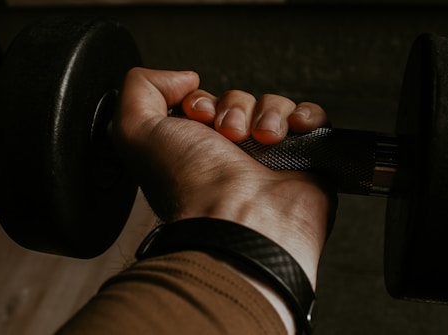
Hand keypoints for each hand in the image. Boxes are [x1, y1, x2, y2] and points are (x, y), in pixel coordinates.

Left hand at [114, 68, 335, 288]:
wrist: (241, 220)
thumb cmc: (192, 186)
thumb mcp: (136, 132)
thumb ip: (139, 90)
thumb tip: (181, 78)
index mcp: (194, 149)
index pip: (204, 104)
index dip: (200, 101)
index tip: (197, 116)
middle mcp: (231, 154)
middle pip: (239, 102)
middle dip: (233, 108)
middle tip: (228, 134)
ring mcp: (269, 156)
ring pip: (274, 106)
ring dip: (268, 112)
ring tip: (262, 138)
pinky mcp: (305, 159)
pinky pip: (311, 119)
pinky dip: (305, 115)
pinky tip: (293, 128)